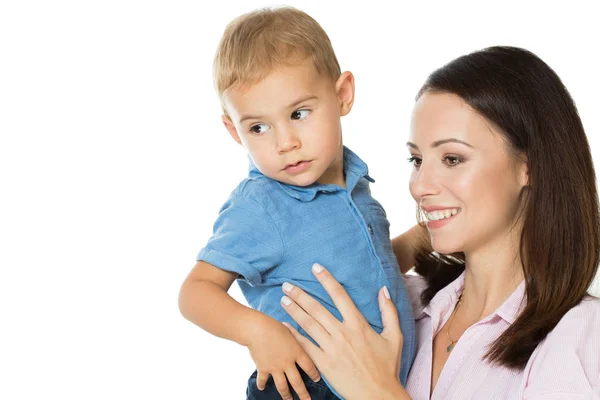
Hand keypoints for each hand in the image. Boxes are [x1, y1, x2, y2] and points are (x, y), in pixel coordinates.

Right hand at [247, 315, 320, 399]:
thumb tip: (303, 340)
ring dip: (286, 395)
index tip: (317, 380)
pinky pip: (263, 380)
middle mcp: (287, 363)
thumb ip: (297, 340)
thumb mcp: (291, 332)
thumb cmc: (275, 326)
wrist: (257, 329)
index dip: (314, 374)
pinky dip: (262, 384)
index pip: (309, 367)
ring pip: (282, 386)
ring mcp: (275, 368)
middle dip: (303, 393)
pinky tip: (262, 388)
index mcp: (297, 352)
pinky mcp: (263, 368)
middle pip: (297, 382)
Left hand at [280, 264, 409, 399]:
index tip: (315, 268)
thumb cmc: (387, 366)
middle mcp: (342, 333)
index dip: (326, 280)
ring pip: (309, 324)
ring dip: (294, 310)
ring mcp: (331, 348)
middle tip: (286, 284)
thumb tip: (383, 289)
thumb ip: (389, 311)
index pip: (340, 296)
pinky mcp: (324, 363)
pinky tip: (285, 324)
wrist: (378, 394)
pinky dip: (294, 334)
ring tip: (283, 299)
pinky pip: (305, 345)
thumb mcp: (395, 337)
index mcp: (358, 325)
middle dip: (300, 294)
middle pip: (317, 308)